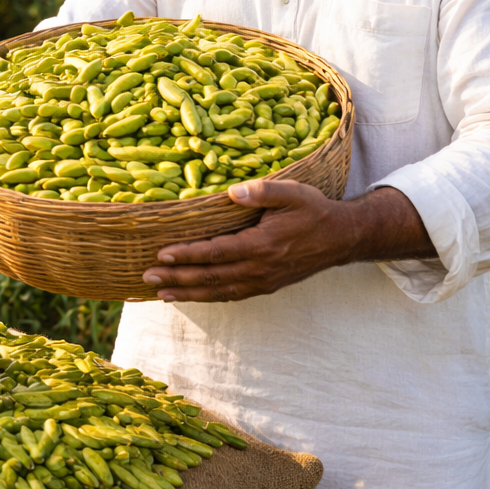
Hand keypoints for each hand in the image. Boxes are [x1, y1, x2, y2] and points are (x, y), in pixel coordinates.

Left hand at [142, 180, 431, 302]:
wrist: (342, 238)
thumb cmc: (313, 210)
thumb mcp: (292, 192)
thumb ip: (262, 191)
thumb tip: (232, 192)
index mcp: (263, 245)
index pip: (217, 252)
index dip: (188, 254)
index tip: (162, 253)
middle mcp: (260, 268)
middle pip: (211, 276)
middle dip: (177, 277)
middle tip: (147, 276)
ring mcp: (262, 281)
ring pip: (218, 291)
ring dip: (188, 292)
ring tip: (159, 292)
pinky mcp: (266, 286)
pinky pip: (231, 295)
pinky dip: (207, 297)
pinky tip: (189, 295)